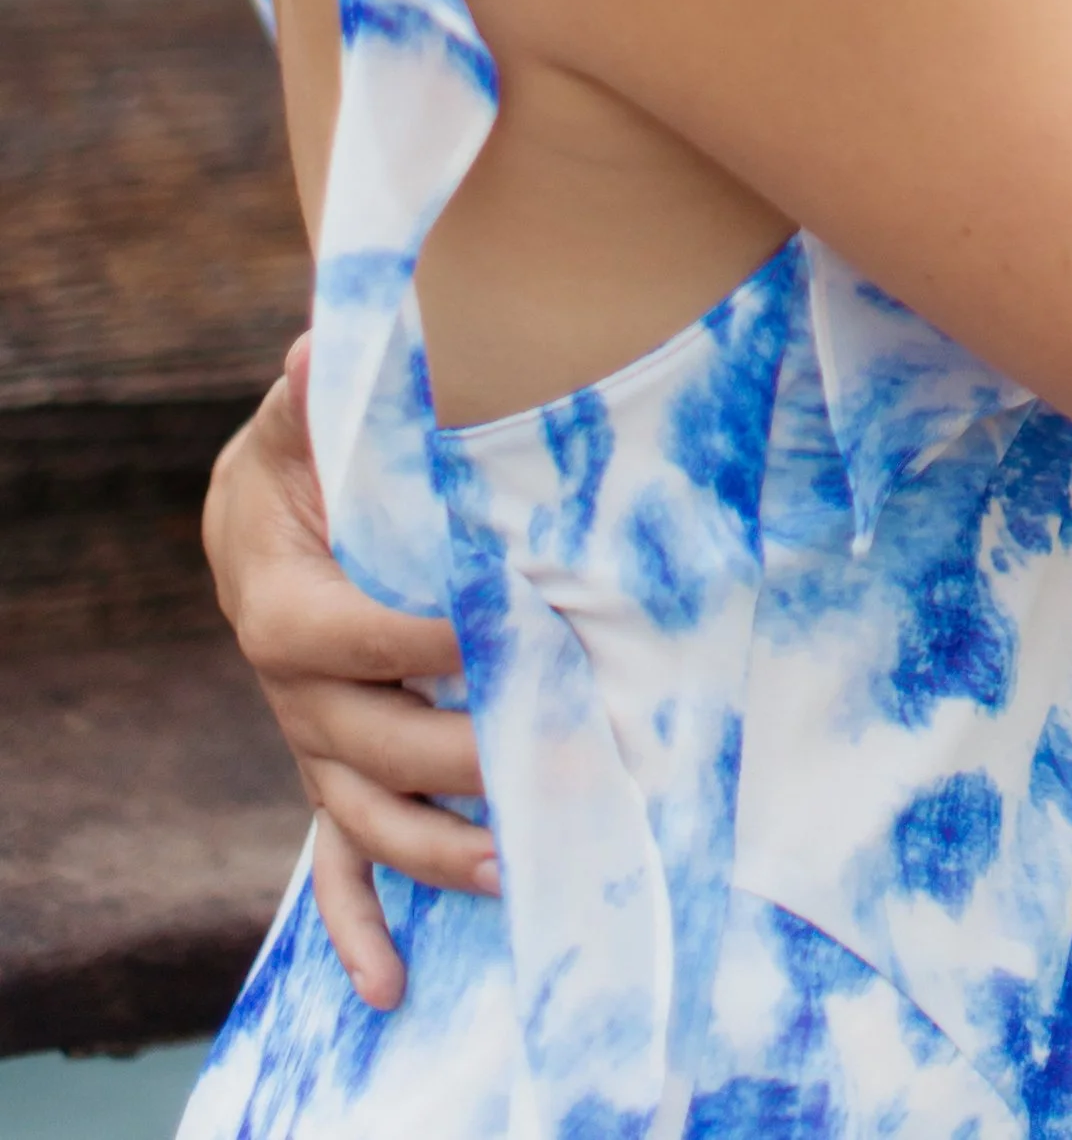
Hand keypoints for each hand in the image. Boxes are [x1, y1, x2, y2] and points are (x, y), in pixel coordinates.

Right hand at [204, 338, 493, 1008]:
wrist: (261, 516)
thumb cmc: (298, 460)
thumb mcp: (298, 420)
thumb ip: (313, 391)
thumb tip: (313, 347)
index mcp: (284, 606)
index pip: (351, 636)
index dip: (420, 639)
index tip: (500, 629)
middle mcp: (295, 694)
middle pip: (371, 742)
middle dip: (459, 752)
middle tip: (546, 752)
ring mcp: (314, 743)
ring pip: (366, 813)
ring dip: (434, 847)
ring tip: (511, 862)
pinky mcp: (332, 772)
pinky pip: (336, 862)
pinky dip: (359, 926)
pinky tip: (388, 988)